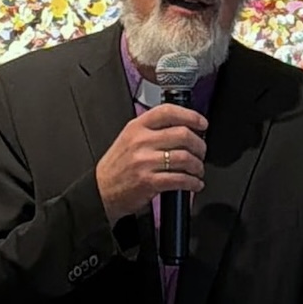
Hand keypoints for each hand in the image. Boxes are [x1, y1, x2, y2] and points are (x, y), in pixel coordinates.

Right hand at [96, 105, 208, 223]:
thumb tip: (182, 128)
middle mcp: (141, 141)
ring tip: (198, 170)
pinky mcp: (149, 182)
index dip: (190, 116)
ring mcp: (144, 162)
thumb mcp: (128, 139)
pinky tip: (194, 184)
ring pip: (185, 158)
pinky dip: (193, 182)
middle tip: (201, 152)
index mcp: (136, 127)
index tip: (202, 123)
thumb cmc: (117, 166)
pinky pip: (180, 179)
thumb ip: (151, 130)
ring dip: (198, 166)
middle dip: (199, 145)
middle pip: (183, 134)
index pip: (167, 112)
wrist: (101, 191)